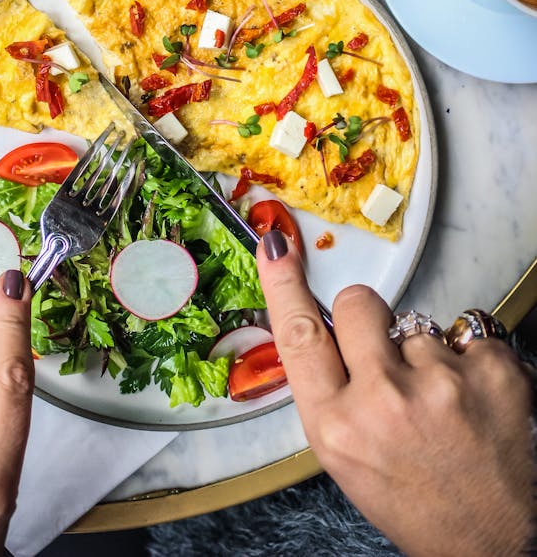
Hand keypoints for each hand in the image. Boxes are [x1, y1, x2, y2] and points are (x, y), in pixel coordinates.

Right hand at [257, 233, 534, 556]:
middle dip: (370, 320)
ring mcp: (442, 384)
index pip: (299, 335)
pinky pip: (471, 334)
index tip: (276, 246)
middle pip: (357, 305)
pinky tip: (477, 403)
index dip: (283, 284)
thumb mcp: (350, 457)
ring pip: (418, 324)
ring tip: (444, 406)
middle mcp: (383, 402)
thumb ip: (333, 392)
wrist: (496, 543)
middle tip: (391, 362)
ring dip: (429, 354)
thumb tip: (323, 324)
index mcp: (337, 428)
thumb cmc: (420, 505)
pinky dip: (475, 363)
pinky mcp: (494, 372)